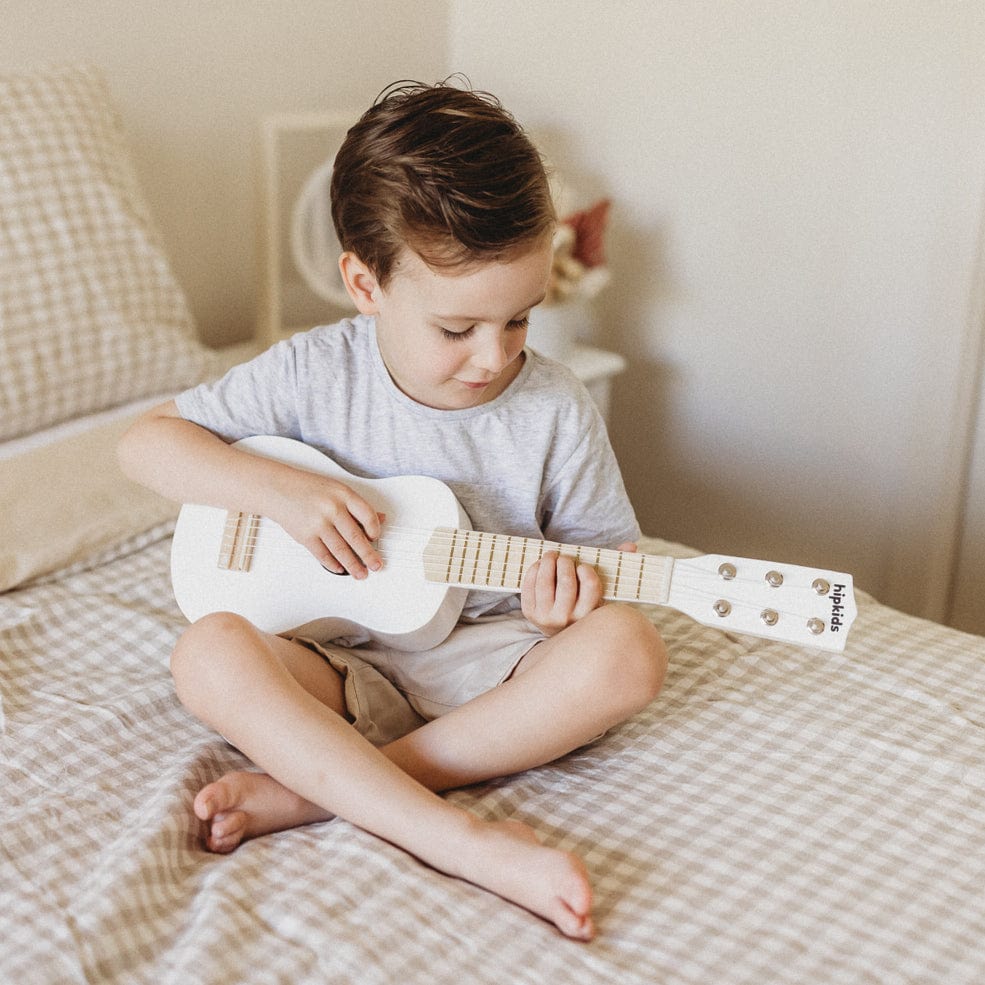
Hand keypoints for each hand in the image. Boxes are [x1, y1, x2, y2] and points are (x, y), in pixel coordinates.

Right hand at [273, 468, 383, 578]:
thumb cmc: (308, 489)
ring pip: (341, 549)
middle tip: (376, 565)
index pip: (367, 515)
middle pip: (356, 537)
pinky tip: (339, 568)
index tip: (376, 538)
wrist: (278, 489)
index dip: (376, 530)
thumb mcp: (337, 489)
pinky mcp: (305, 535)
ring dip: (353, 565)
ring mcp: (318, 523)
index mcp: (343, 494)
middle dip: (368, 555)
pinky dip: (333, 564)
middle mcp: (332, 508)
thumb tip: (380, 519)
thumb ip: (357, 506)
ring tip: (360, 573)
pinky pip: (323, 554)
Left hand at [520, 542, 637, 636]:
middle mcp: (568, 618)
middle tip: (564, 557)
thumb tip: (631, 545)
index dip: (586, 571)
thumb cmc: (583, 603)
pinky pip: (529, 586)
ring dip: (547, 562)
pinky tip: (539, 565)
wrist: (560, 630)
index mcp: (589, 612)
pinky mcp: (531, 614)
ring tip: (551, 556)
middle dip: (564, 562)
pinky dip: (533, 570)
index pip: (591, 587)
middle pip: (566, 582)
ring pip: (545, 582)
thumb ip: (615, 566)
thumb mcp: (600, 591)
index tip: (582, 566)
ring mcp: (547, 617)